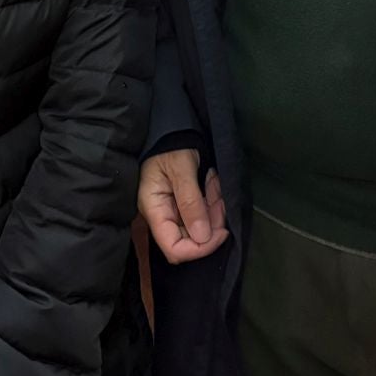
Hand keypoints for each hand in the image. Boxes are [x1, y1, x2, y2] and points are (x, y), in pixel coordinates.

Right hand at [139, 149, 227, 263]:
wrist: (171, 127)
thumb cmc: (170, 144)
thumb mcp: (181, 168)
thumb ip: (190, 202)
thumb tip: (202, 237)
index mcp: (154, 210)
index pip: (174, 248)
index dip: (199, 248)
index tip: (221, 232)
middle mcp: (162, 215)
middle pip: (190, 240)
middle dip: (212, 224)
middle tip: (219, 197)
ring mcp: (173, 211)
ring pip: (201, 227)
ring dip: (214, 210)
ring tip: (214, 182)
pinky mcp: (184, 204)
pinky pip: (203, 214)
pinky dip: (213, 203)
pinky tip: (213, 182)